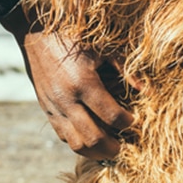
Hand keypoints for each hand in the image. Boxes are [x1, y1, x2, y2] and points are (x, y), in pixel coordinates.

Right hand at [1, 7, 134, 159]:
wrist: (34, 31)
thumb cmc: (73, 34)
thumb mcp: (103, 47)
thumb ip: (126, 70)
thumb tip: (148, 90)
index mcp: (83, 83)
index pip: (112, 117)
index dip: (128, 123)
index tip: (135, 120)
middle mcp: (66, 99)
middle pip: (93, 139)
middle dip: (112, 147)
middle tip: (125, 145)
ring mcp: (53, 107)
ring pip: (75, 143)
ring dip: (94, 151)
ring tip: (108, 148)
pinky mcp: (45, 108)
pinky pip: (62, 135)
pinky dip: (78, 141)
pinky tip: (90, 137)